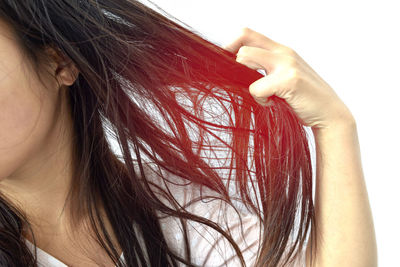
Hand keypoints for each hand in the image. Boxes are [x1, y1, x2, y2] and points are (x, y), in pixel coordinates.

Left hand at [223, 27, 354, 130]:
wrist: (329, 113)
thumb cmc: (303, 98)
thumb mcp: (282, 76)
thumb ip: (264, 68)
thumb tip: (236, 68)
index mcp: (280, 50)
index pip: (246, 34)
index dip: (230, 47)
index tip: (228, 66)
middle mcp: (283, 52)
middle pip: (241, 44)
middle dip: (235, 68)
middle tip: (247, 84)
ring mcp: (286, 64)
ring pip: (244, 59)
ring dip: (247, 82)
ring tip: (265, 95)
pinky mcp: (289, 80)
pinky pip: (256, 88)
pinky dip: (261, 101)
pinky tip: (274, 104)